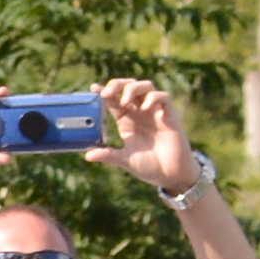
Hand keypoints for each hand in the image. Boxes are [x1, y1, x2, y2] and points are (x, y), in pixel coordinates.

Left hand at [100, 73, 204, 199]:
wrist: (171, 174)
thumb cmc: (150, 166)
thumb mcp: (126, 160)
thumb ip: (109, 156)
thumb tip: (87, 155)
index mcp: (127, 120)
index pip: (114, 99)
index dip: (104, 91)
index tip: (93, 88)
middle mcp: (140, 112)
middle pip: (129, 86)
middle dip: (117, 84)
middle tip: (106, 92)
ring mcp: (155, 111)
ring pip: (145, 86)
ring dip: (133, 89)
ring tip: (124, 101)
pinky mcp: (169, 115)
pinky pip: (163, 97)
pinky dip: (153, 97)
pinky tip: (145, 107)